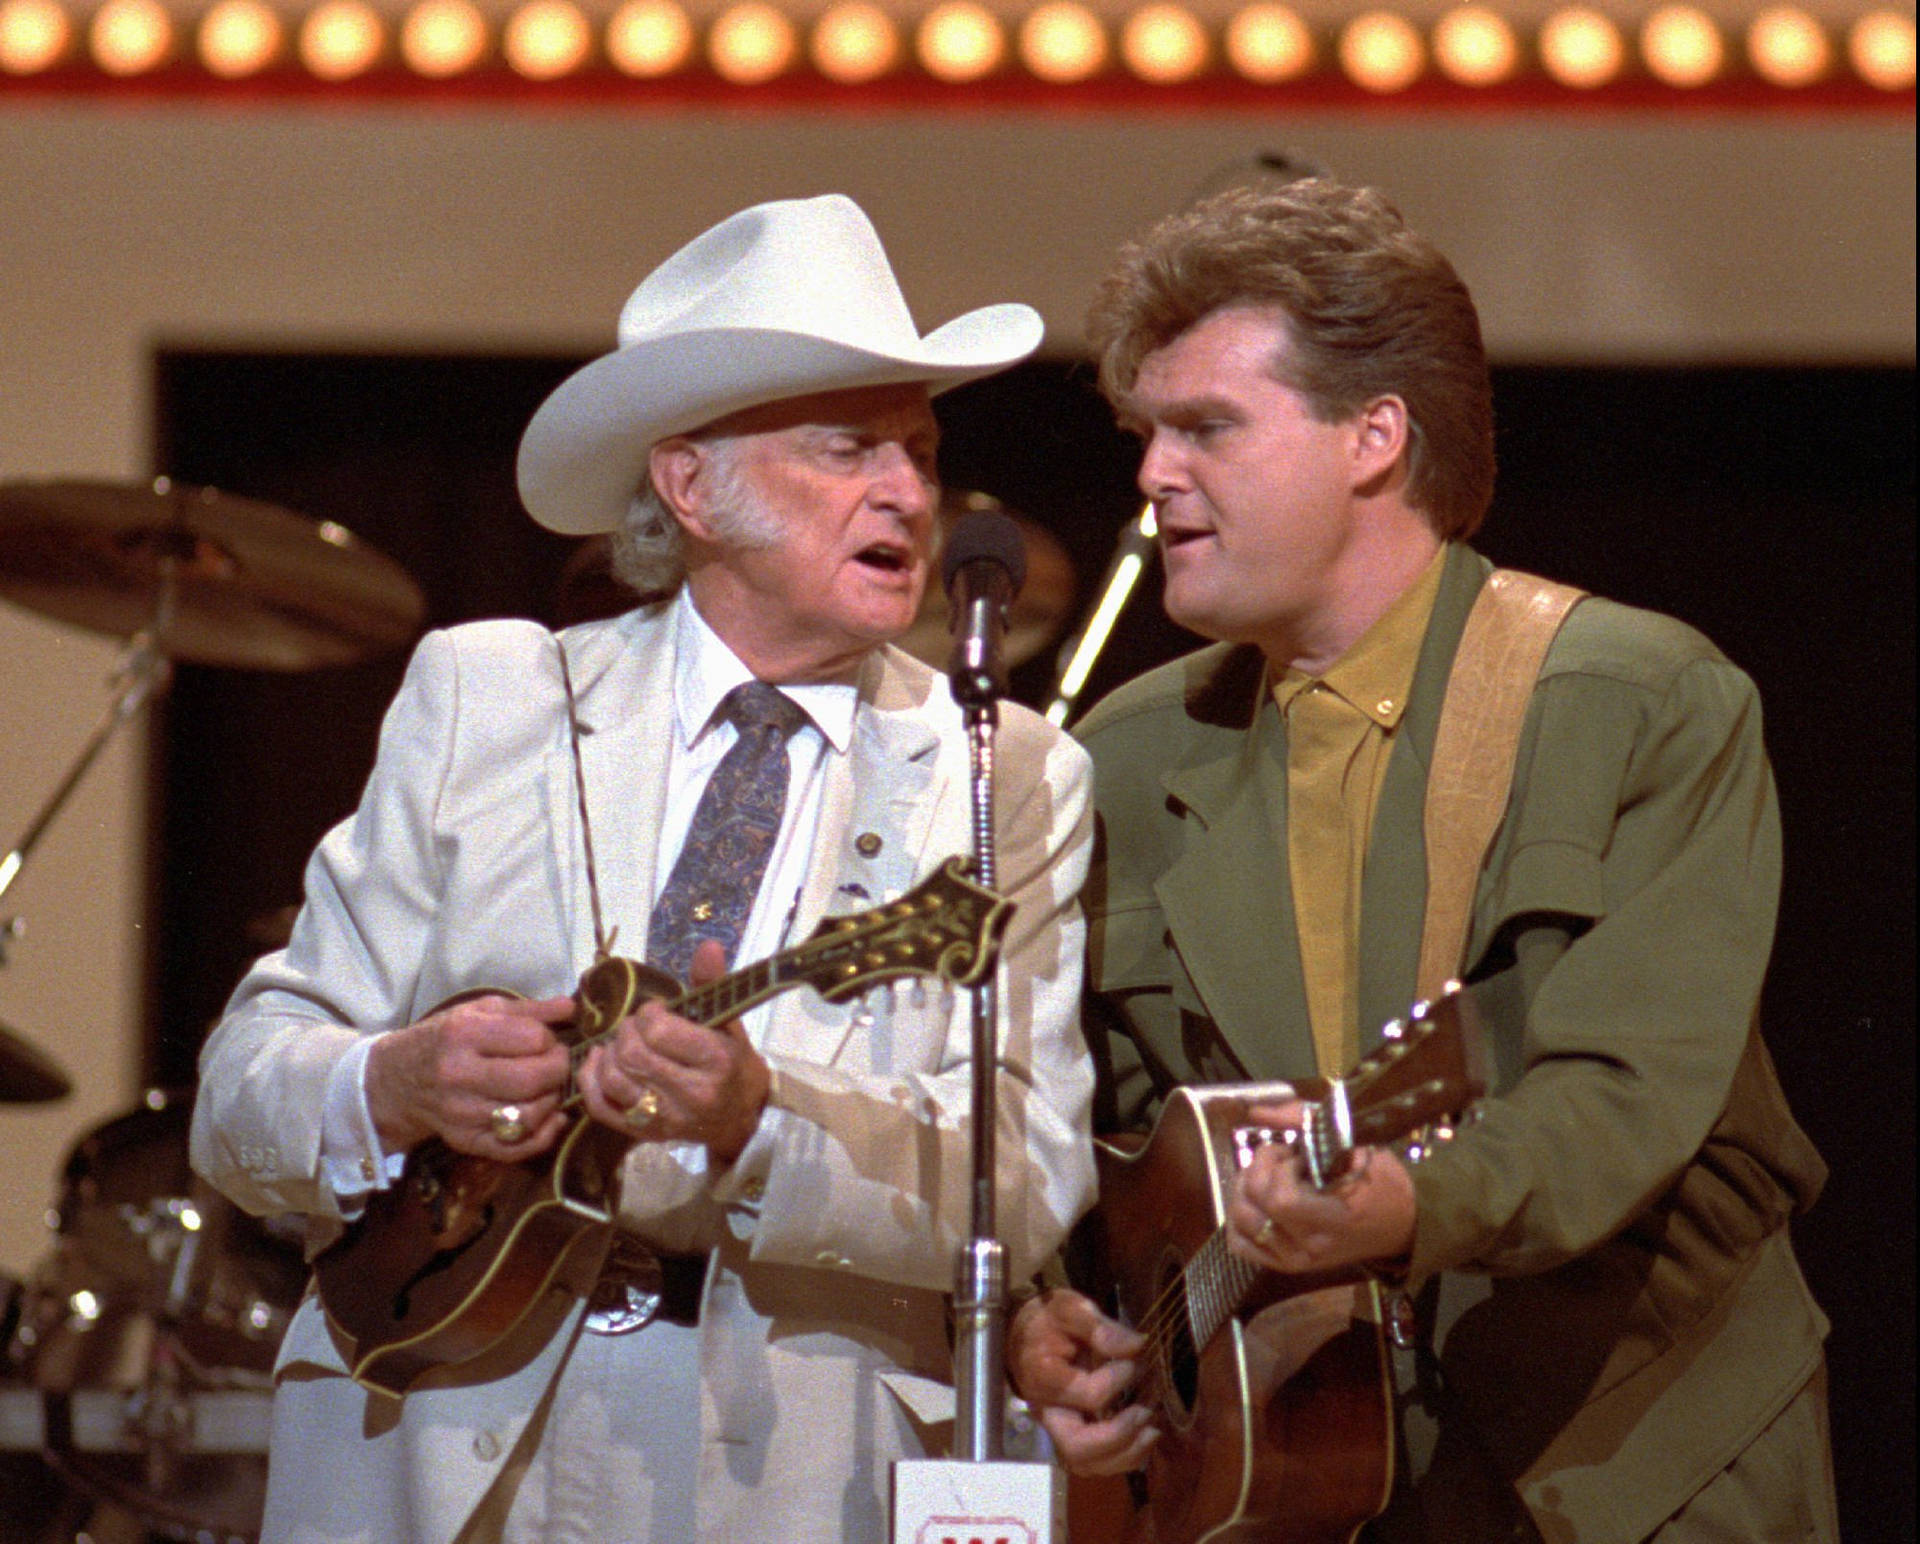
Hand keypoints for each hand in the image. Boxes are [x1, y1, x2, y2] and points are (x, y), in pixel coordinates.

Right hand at [365, 993, 572, 1159]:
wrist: (395, 1080)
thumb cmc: (444, 1038)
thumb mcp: (479, 1011)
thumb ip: (527, 1010)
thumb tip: (570, 1008)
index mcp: (463, 1034)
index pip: (532, 1039)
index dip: (551, 1040)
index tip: (547, 1041)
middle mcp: (458, 1075)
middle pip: (532, 1080)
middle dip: (559, 1071)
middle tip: (557, 1065)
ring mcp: (459, 1113)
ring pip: (528, 1116)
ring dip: (552, 1102)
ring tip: (548, 1088)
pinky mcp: (463, 1141)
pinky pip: (514, 1149)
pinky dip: (542, 1137)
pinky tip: (551, 1119)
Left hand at [578, 940, 770, 1163]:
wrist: (739, 1117)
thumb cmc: (733, 1063)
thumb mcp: (728, 1022)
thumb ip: (712, 983)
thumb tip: (707, 945)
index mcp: (715, 1061)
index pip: (660, 1031)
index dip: (649, 1014)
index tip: (656, 1011)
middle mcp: (691, 1094)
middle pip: (633, 1055)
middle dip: (626, 1031)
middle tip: (636, 1026)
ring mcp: (665, 1119)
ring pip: (613, 1079)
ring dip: (607, 1053)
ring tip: (620, 1043)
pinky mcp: (643, 1134)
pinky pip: (601, 1107)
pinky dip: (590, 1080)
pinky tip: (598, 1062)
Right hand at [1007, 1289, 1156, 1475]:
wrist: (1027, 1336)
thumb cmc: (1049, 1320)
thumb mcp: (1070, 1309)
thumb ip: (1100, 1327)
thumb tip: (1136, 1346)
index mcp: (1044, 1376)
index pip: (1087, 1396)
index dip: (1118, 1382)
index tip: (1134, 1359)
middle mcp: (1046, 1411)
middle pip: (1077, 1448)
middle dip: (1119, 1436)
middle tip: (1146, 1413)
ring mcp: (1057, 1428)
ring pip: (1087, 1463)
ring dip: (1125, 1454)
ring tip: (1152, 1430)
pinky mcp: (1069, 1435)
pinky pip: (1094, 1463)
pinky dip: (1123, 1458)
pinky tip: (1143, 1437)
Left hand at [1225, 1100, 1416, 1275]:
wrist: (1403, 1225)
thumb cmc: (1382, 1179)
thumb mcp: (1354, 1141)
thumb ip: (1302, 1120)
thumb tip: (1255, 1112)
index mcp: (1337, 1216)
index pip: (1281, 1199)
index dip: (1277, 1168)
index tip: (1295, 1153)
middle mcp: (1313, 1244)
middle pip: (1254, 1209)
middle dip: (1257, 1172)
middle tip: (1281, 1159)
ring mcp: (1299, 1259)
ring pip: (1242, 1225)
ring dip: (1244, 1191)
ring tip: (1268, 1178)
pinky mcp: (1289, 1266)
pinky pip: (1242, 1247)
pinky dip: (1238, 1221)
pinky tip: (1256, 1201)